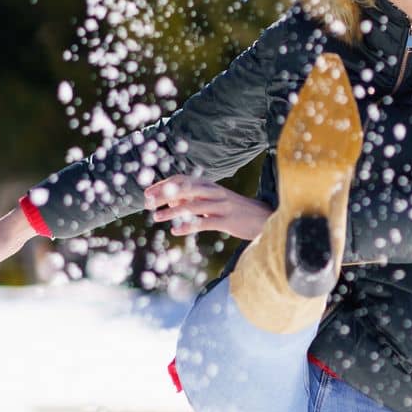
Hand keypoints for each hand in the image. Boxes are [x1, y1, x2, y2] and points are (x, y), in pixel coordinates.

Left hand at [143, 177, 270, 241]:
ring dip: (172, 211)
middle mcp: (215, 192)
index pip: (182, 180)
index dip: (163, 185)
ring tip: (157, 217)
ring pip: (193, 205)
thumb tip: (172, 201)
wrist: (264, 218)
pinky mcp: (227, 221)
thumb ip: (195, 200)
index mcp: (210, 185)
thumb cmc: (235, 211)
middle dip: (164, 194)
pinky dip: (188, 226)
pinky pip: (204, 223)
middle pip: (185, 188)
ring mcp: (222, 206)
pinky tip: (176, 231)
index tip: (147, 193)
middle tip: (147, 203)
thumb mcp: (214, 201)